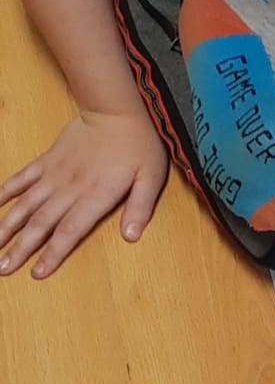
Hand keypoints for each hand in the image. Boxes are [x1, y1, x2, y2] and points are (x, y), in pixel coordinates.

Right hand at [0, 109, 168, 278]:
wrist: (114, 110)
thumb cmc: (138, 145)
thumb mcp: (151, 176)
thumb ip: (141, 207)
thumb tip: (132, 236)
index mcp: (94, 196)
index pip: (69, 231)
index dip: (53, 253)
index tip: (36, 273)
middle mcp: (69, 189)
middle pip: (40, 224)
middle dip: (20, 248)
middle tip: (2, 269)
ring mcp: (54, 174)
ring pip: (25, 204)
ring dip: (7, 226)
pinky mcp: (46, 160)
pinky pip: (21, 178)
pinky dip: (5, 192)